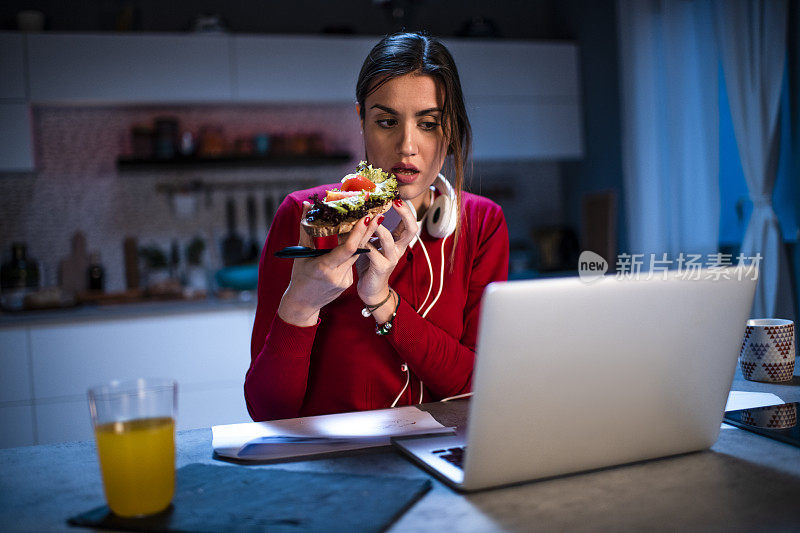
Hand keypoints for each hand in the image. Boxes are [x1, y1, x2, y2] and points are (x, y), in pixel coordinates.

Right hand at [278, 202, 377, 326]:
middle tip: (378, 214)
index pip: (348, 249)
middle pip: (357, 249)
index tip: (367, 218)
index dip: (359, 233)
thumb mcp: (301, 253)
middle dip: (368, 231)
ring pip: (356, 255)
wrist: (303, 304)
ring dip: (362, 239)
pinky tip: (353, 241)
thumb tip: (307, 205)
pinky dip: (352, 251)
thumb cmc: (299, 277)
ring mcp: (345, 280)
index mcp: (324, 267)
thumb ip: (306, 229)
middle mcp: (338, 275)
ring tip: (369, 221)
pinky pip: (352, 262)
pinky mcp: (349, 283)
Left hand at [356, 199, 417, 311]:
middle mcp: (399, 249)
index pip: (410, 222)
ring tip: (371, 218)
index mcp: (399, 242)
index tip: (396, 196)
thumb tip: (366, 210)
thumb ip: (373, 230)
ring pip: (389, 239)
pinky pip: (373, 252)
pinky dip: (365, 244)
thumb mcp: (375, 243)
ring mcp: (392, 259)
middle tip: (395, 202)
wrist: (371, 289)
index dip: (406, 209)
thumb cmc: (371, 264)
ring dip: (379, 227)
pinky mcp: (381, 267)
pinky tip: (356, 239)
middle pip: (411, 229)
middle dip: (405, 214)